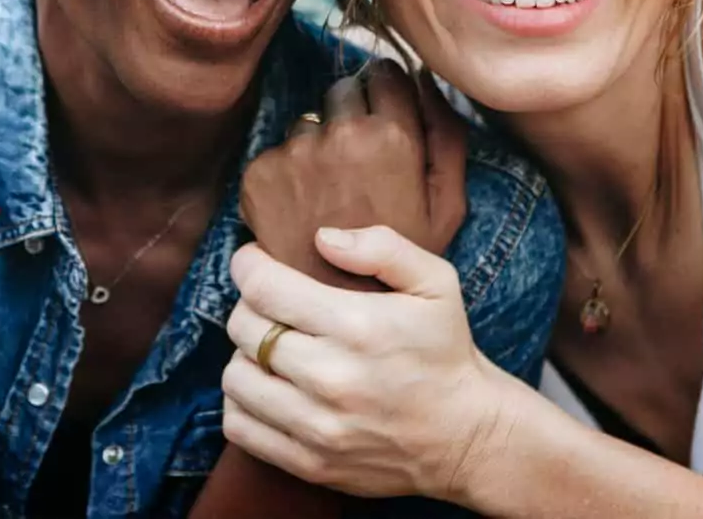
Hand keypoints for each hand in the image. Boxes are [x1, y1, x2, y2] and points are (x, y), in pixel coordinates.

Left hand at [220, 227, 520, 501]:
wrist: (468, 437)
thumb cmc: (445, 352)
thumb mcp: (436, 283)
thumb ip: (382, 247)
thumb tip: (322, 238)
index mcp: (358, 326)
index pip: (264, 288)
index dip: (247, 266)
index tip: (255, 261)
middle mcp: (332, 378)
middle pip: (243, 328)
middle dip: (248, 305)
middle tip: (270, 304)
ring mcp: (319, 427)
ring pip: (234, 378)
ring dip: (244, 355)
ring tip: (270, 348)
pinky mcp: (311, 464)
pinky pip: (240, 427)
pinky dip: (241, 404)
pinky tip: (268, 388)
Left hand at [239, 65, 466, 289]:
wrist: (342, 313)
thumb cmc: (402, 263)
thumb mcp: (446, 205)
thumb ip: (446, 135)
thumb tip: (426, 79)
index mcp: (391, 137)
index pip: (383, 71)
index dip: (387, 92)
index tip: (387, 117)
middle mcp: (339, 136)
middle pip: (342, 89)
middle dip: (352, 115)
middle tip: (360, 168)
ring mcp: (294, 154)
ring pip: (306, 122)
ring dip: (317, 145)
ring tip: (331, 196)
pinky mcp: (259, 175)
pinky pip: (276, 153)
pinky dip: (286, 174)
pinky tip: (303, 211)